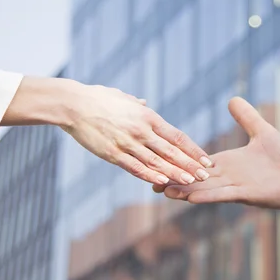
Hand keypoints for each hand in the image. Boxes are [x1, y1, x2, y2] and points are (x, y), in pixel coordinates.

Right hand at [63, 83, 211, 184]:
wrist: (72, 104)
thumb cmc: (97, 98)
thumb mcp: (121, 97)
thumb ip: (135, 104)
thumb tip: (144, 103)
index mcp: (147, 116)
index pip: (176, 136)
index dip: (193, 149)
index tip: (206, 159)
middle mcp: (141, 130)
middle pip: (171, 150)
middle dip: (190, 164)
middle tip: (206, 175)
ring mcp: (127, 143)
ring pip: (157, 161)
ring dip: (175, 172)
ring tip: (191, 182)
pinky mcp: (112, 153)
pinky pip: (135, 167)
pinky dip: (150, 175)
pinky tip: (163, 182)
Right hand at [153, 97, 279, 211]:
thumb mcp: (262, 131)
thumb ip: (246, 117)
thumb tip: (232, 99)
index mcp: (227, 162)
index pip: (197, 161)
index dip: (179, 160)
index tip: (159, 159)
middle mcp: (227, 176)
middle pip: (194, 177)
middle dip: (174, 178)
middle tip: (150, 180)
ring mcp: (234, 186)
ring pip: (203, 188)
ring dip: (183, 189)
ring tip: (162, 189)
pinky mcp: (244, 194)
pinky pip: (221, 194)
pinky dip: (206, 195)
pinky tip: (189, 196)